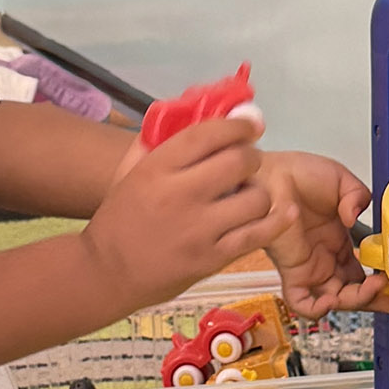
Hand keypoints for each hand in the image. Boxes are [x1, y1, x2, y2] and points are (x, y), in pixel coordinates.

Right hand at [81, 113, 273, 314]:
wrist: (105, 275)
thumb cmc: (117, 220)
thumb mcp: (126, 173)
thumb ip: (155, 143)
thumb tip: (190, 114)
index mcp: (156, 168)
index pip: (208, 134)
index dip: (238, 125)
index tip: (251, 125)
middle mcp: (180, 195)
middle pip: (240, 161)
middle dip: (251, 156)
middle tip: (248, 162)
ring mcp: (199, 229)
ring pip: (256, 197)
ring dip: (259, 191)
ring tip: (248, 194)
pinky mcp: (212, 259)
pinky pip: (258, 234)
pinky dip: (276, 220)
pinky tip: (284, 212)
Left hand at [255, 151, 382, 314]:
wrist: (268, 173)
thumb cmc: (296, 174)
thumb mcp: (341, 180)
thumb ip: (358, 196)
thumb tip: (355, 217)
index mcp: (337, 241)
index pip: (361, 275)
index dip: (378, 283)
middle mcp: (324, 259)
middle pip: (351, 294)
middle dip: (372, 299)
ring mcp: (308, 267)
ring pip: (333, 301)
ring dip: (355, 302)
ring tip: (371, 289)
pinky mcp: (292, 270)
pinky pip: (302, 302)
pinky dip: (319, 308)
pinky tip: (335, 297)